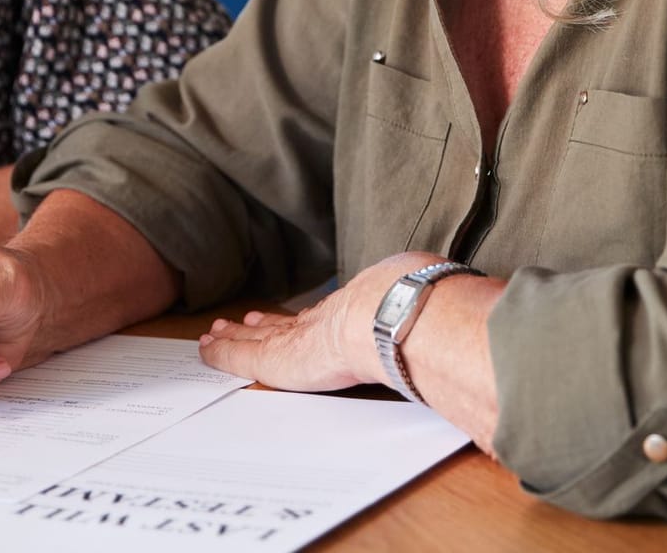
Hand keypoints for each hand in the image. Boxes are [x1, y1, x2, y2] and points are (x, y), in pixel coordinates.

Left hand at [197, 252, 443, 391]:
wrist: (396, 317)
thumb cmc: (415, 313)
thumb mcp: (423, 307)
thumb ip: (428, 311)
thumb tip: (461, 314)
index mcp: (353, 317)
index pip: (319, 321)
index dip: (298, 320)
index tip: (280, 315)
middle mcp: (323, 324)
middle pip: (284, 327)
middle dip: (260, 325)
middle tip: (237, 321)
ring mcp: (300, 340)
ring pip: (258, 339)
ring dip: (235, 337)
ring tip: (216, 333)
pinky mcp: (280, 359)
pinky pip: (242, 358)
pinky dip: (223, 354)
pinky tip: (206, 351)